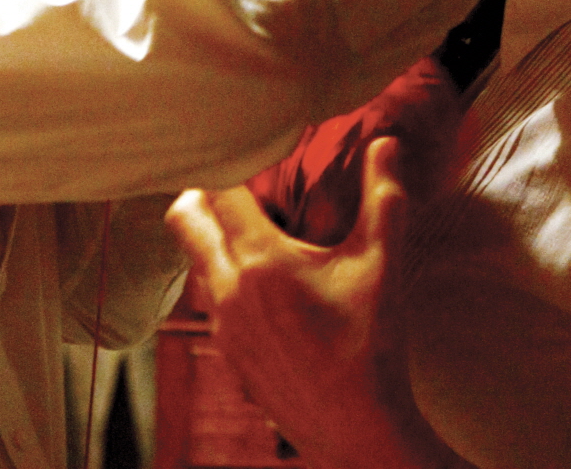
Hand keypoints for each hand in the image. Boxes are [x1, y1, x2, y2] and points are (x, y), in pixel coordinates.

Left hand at [166, 139, 467, 468]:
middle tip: (236, 185)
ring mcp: (222, 324)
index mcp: (262, 260)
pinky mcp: (227, 352)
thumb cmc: (372, 344)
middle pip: (184, 219)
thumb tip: (386, 143)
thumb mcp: (384, 264)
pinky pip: (210, 298)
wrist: (357, 428)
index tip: (254, 155)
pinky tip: (264, 285)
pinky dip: (224, 278)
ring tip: (254, 233)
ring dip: (214, 239)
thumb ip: (385, 197)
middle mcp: (229, 288)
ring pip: (195, 260)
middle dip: (201, 195)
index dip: (233, 165)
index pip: (221, 190)